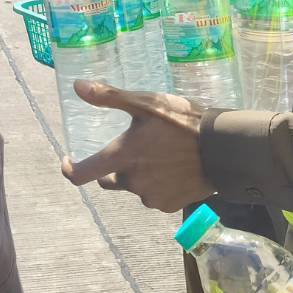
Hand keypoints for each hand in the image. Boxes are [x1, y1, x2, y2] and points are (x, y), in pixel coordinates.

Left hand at [59, 81, 213, 210]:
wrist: (223, 150)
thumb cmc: (183, 122)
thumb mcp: (146, 102)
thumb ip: (109, 96)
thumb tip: (77, 86)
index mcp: (122, 157)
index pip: (82, 174)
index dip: (69, 170)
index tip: (68, 160)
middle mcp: (132, 182)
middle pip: (110, 180)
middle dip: (114, 167)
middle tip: (133, 148)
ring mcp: (151, 197)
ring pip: (134, 187)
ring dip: (138, 175)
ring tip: (159, 155)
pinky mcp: (169, 206)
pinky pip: (154, 196)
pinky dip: (157, 185)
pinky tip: (172, 168)